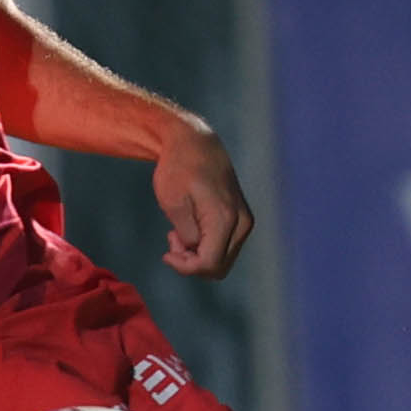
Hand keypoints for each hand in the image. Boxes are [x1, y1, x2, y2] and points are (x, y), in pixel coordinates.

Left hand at [154, 123, 255, 277]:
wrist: (196, 142)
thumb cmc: (179, 168)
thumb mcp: (173, 203)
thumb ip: (187, 234)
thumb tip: (196, 251)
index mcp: (225, 218)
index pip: (209, 263)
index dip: (185, 267)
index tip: (166, 253)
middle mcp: (242, 223)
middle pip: (219, 268)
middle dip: (192, 263)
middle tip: (171, 241)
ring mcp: (245, 221)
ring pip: (222, 260)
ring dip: (198, 256)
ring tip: (177, 233)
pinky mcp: (241, 219)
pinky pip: (224, 247)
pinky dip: (205, 247)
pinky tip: (189, 229)